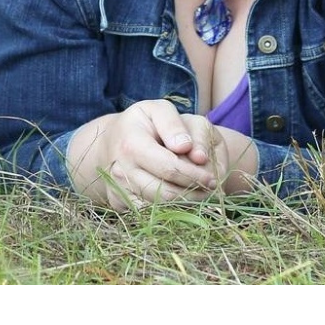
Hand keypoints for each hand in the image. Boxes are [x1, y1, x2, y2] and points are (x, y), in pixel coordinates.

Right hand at [67, 99, 229, 210]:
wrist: (112, 139)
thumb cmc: (142, 123)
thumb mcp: (158, 110)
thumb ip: (173, 124)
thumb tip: (187, 148)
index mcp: (131, 144)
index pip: (169, 168)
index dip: (194, 175)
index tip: (212, 178)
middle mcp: (120, 170)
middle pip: (165, 194)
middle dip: (193, 194)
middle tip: (210, 190)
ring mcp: (117, 189)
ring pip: (157, 208)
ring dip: (183, 205)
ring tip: (199, 194)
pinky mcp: (117, 204)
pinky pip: (146, 214)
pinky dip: (167, 211)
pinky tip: (180, 198)